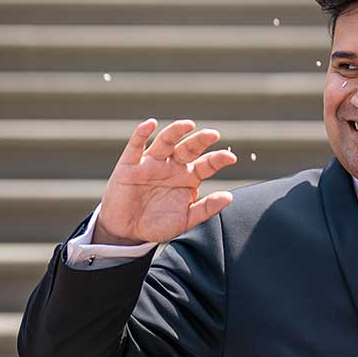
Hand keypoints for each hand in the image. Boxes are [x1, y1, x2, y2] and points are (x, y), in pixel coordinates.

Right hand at [92, 118, 235, 244]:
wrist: (127, 232)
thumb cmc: (158, 223)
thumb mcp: (185, 220)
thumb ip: (206, 209)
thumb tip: (229, 197)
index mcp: (189, 177)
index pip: (207, 164)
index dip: (218, 159)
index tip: (230, 158)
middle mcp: (172, 166)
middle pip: (189, 148)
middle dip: (200, 140)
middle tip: (213, 135)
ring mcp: (152, 163)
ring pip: (166, 141)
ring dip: (176, 131)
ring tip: (188, 125)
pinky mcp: (130, 165)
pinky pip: (136, 146)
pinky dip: (141, 133)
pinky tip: (150, 124)